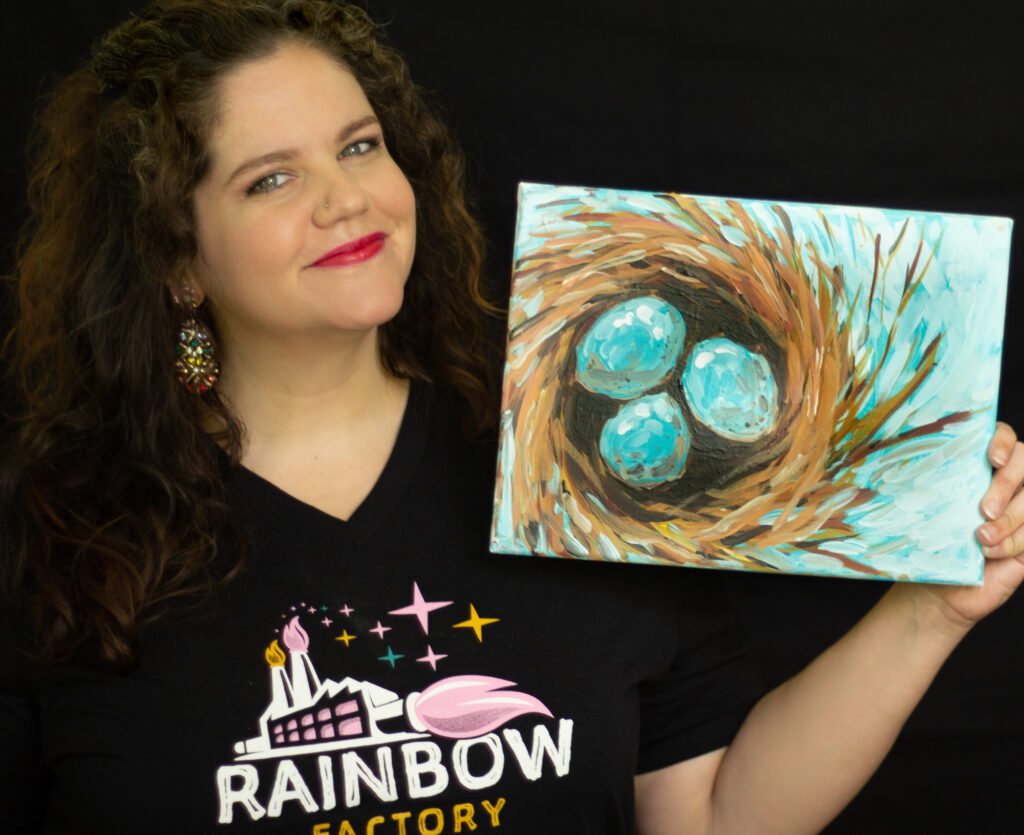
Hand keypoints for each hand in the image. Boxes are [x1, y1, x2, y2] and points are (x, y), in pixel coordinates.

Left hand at [915, 422, 1023, 630]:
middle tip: (982, 510)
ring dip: (1008, 521)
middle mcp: (1008, 482)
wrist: (940, 587)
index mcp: (981, 466)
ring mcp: (1023, 508)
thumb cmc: (932, 543)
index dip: (1002, 441)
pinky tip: (990, 553)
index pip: (1002, 436)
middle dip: (1005, 485)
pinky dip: (1014, 542)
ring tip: (981, 539)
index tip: (991, 459)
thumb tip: (906, 464)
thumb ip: (934, 485)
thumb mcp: (929, 510)